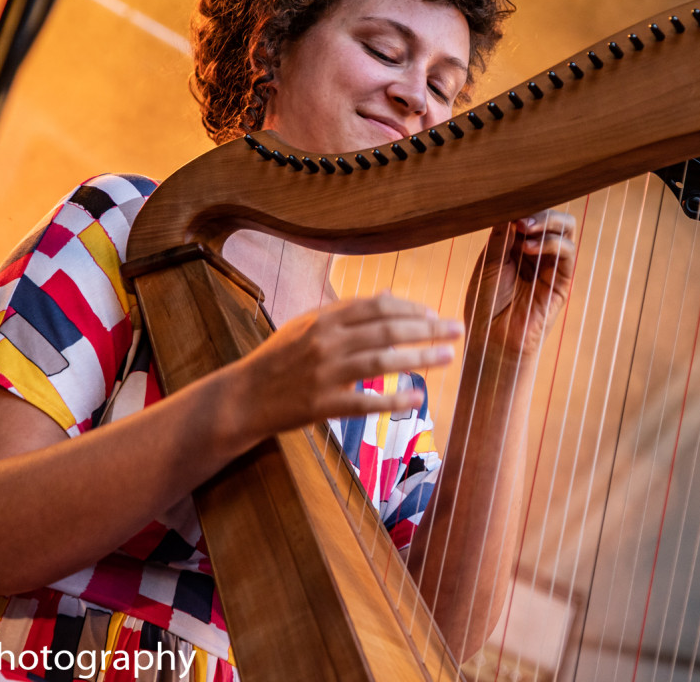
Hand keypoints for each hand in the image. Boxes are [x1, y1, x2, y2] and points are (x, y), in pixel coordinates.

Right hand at [232, 292, 460, 447]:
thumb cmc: (278, 359)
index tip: (435, 315)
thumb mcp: (307, 325)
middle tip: (458, 330)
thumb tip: (388, 295)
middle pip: (386, 331)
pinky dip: (393, 398)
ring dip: (420, 359)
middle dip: (427, 330)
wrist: (242, 398)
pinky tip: (418, 397)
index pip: (378, 307)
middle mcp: (326, 342)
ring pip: (381, 362)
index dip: (411, 309)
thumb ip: (347, 311)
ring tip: (448, 357)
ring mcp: (324, 373)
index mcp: (324, 318)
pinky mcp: (321, 405)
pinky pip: (365, 401)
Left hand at [464, 210, 577, 358]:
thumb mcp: (488, 265)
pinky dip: (551, 243)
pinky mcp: (562, 281)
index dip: (521, 206)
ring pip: (565, 228)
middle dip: (538, 210)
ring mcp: (551, 265)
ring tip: (523, 228)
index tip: (505, 202)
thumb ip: (501, 237)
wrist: (492, 340)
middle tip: (519, 216)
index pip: (528, 214)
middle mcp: (537, 252)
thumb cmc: (485, 305)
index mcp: (516, 246)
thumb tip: (511, 207)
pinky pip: (567, 252)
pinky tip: (529, 248)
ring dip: (546, 221)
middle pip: (551, 216)